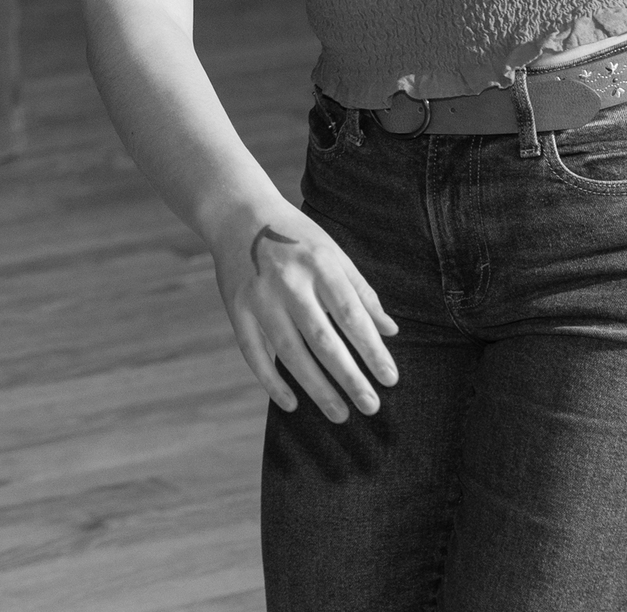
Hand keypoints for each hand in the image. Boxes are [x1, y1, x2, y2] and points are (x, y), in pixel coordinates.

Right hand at [213, 204, 398, 422]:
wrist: (236, 212)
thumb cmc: (295, 236)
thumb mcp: (333, 253)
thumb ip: (361, 292)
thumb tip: (391, 331)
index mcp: (320, 265)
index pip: (351, 316)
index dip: (372, 350)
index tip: (390, 379)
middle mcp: (289, 281)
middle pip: (323, 340)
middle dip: (349, 378)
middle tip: (371, 407)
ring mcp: (259, 296)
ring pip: (290, 352)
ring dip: (316, 388)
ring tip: (340, 414)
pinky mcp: (236, 308)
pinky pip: (253, 352)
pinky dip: (271, 381)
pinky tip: (291, 404)